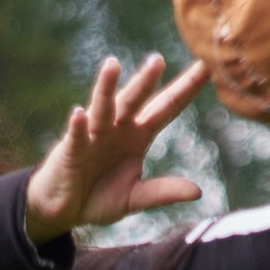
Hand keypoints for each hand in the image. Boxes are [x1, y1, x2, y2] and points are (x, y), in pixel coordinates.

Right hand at [25, 55, 209, 245]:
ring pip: (103, 107)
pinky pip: (76, 135)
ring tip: (111, 65)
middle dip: (146, 80)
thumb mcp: (134, 197)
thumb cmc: (98, 197)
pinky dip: (78, 125)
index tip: (206, 68)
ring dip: (106, 87)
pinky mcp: (71, 150)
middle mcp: (117, 127)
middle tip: (158, 60)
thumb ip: (162, 192)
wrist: (63, 210)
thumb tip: (197, 191)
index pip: (166, 108)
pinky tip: (79, 114)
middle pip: (135, 99)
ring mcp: (93, 135)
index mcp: (138, 135)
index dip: (185, 89)